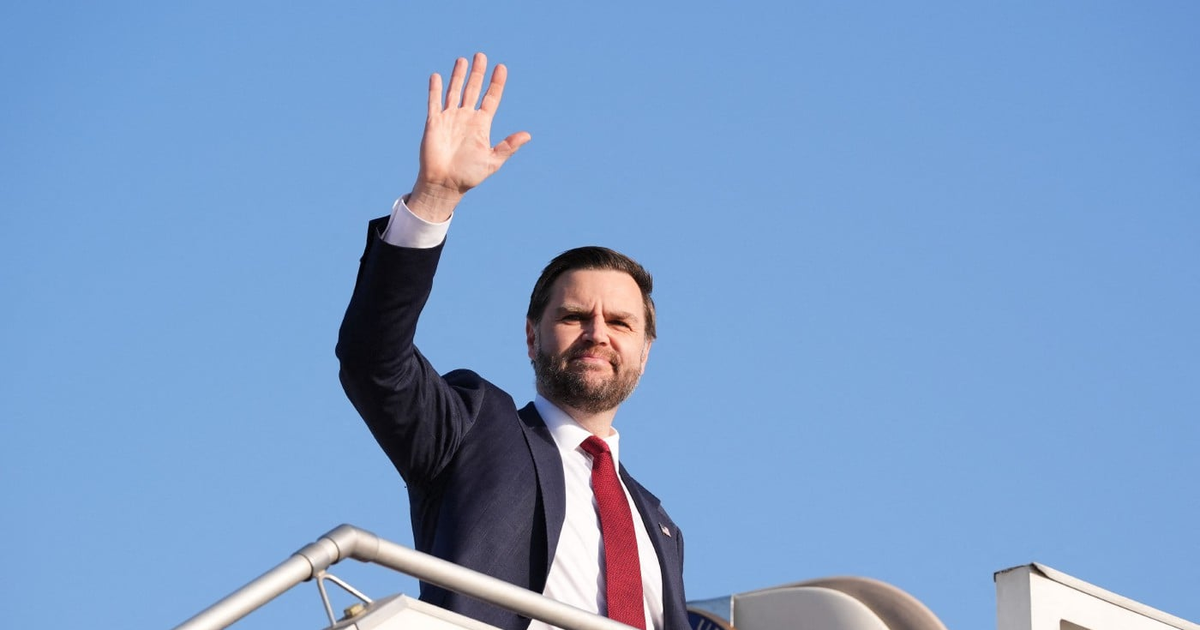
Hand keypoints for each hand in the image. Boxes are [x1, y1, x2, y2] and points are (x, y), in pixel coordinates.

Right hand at [408, 53, 530, 221]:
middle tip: (481, 55)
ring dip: (458, 76)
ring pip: (454, 91)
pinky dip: (434, 89)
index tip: (501, 68)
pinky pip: (434, 102)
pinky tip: (437, 76)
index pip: (491, 98)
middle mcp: (466, 118)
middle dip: (477, 73)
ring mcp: (449, 118)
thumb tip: (527, 135)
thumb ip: (508, 146)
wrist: (445, 184)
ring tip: (463, 60)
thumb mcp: (493, 161)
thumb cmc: (469, 175)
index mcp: (481, 125)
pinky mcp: (434, 123)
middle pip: (473, 89)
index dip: (496, 83)